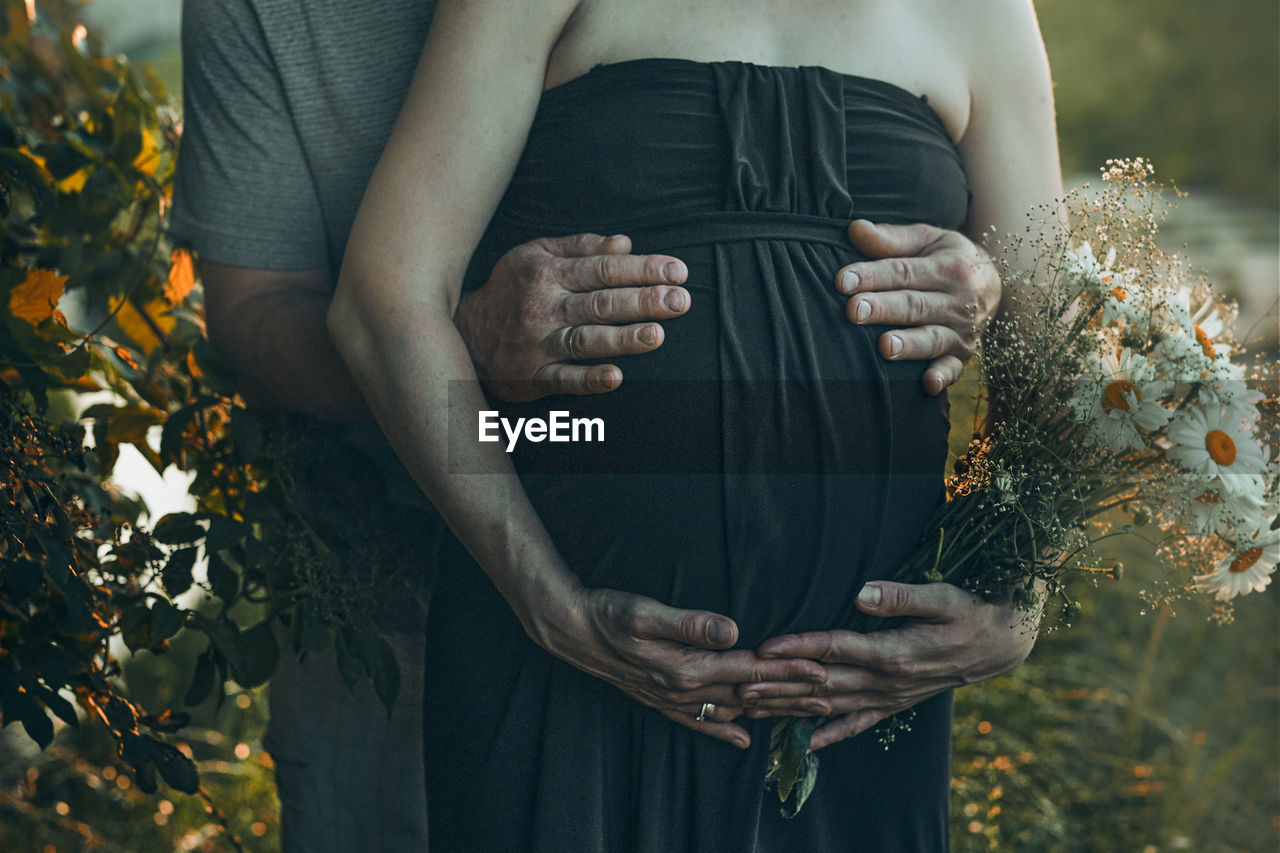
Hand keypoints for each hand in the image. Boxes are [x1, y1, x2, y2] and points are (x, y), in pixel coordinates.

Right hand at [454, 233, 689, 401]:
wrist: (464, 333)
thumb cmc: (511, 288)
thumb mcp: (537, 254)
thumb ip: (581, 247)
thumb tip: (625, 243)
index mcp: (549, 271)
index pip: (604, 268)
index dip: (643, 269)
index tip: (677, 272)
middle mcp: (544, 306)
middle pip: (601, 302)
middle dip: (643, 301)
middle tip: (681, 301)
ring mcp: (538, 343)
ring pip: (586, 340)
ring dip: (623, 338)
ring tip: (657, 335)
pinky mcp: (532, 376)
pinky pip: (563, 379)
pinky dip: (588, 380)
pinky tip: (615, 377)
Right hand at [526, 584, 827, 749]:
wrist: (572, 632)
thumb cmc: (609, 614)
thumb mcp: (647, 612)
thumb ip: (691, 624)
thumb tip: (732, 630)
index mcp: (687, 666)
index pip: (749, 669)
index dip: (787, 667)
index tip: (821, 667)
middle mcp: (684, 689)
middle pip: (750, 695)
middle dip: (792, 694)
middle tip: (833, 694)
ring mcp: (674, 699)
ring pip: (734, 710)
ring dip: (771, 711)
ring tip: (806, 714)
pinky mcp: (663, 700)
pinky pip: (701, 723)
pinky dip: (725, 732)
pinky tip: (744, 741)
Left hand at [738, 581, 1036, 750]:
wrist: (998, 645)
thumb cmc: (968, 612)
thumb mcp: (941, 596)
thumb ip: (901, 596)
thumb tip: (863, 593)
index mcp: (894, 653)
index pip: (835, 649)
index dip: (798, 648)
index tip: (765, 648)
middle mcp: (887, 681)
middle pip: (822, 684)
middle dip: (779, 685)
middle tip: (740, 687)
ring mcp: (889, 697)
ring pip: (831, 706)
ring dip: (791, 709)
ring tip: (755, 711)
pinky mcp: (894, 705)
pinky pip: (857, 724)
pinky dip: (830, 734)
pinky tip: (804, 743)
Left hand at [837, 221, 1001, 394]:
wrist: (991, 284)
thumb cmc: (946, 258)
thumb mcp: (927, 240)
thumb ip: (891, 238)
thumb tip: (854, 228)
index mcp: (948, 267)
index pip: (904, 271)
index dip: (872, 275)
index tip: (842, 280)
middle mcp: (958, 300)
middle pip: (915, 304)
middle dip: (883, 309)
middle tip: (853, 311)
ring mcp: (962, 331)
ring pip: (932, 338)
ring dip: (910, 344)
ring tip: (884, 346)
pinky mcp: (962, 356)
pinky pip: (953, 369)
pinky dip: (942, 377)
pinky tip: (927, 385)